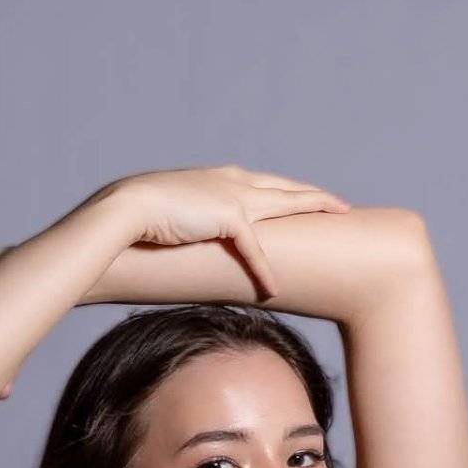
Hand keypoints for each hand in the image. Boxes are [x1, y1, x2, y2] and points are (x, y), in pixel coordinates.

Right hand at [94, 163, 350, 298]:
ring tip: (340, 217)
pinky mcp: (228, 217)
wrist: (126, 208)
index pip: (265, 183)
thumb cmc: (140, 215)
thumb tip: (192, 242)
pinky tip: (274, 289)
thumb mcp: (173, 215)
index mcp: (220, 178)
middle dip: (315, 196)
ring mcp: (232, 195)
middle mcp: (232, 180)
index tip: (306, 197)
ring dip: (315, 209)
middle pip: (286, 187)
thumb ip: (190, 222)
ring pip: (286, 202)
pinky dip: (264, 270)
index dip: (288, 191)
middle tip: (342, 205)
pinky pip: (254, 249)